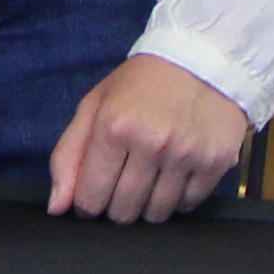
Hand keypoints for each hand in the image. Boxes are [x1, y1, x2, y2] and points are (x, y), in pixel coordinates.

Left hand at [46, 54, 247, 223]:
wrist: (199, 59)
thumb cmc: (140, 84)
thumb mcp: (95, 106)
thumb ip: (68, 155)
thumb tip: (57, 206)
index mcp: (114, 126)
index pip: (90, 197)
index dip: (87, 203)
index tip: (93, 195)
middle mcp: (151, 142)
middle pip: (123, 211)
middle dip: (116, 206)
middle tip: (122, 184)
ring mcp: (186, 154)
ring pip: (156, 214)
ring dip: (148, 205)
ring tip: (149, 177)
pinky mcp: (215, 161)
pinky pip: (188, 204)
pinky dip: (178, 197)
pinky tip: (175, 173)